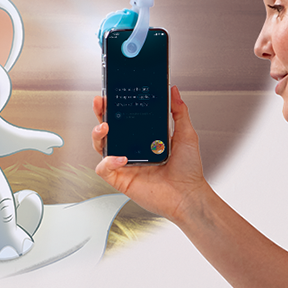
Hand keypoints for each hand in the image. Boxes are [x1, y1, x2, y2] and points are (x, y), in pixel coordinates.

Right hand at [92, 87, 209, 224]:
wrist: (188, 195)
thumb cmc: (189, 171)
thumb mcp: (186, 135)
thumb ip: (179, 112)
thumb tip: (174, 92)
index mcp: (144, 139)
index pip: (125, 119)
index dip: (116, 106)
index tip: (114, 93)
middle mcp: (132, 150)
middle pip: (108, 129)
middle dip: (101, 114)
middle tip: (101, 103)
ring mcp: (125, 165)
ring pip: (101, 146)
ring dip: (98, 134)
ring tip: (105, 127)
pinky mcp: (121, 179)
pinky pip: (104, 168)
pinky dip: (108, 162)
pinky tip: (120, 158)